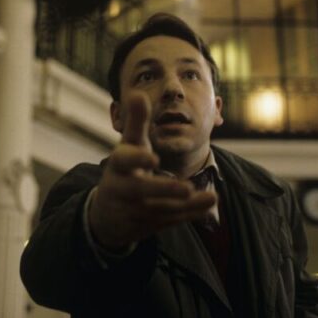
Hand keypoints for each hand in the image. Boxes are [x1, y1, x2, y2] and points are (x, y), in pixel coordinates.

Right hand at [88, 92, 216, 250]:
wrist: (107, 214)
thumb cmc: (124, 170)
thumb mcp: (128, 146)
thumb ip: (136, 122)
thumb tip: (137, 92)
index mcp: (118, 165)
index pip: (124, 160)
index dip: (138, 159)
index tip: (153, 157)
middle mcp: (122, 188)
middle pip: (141, 190)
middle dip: (164, 189)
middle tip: (186, 188)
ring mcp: (132, 210)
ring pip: (160, 208)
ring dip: (185, 204)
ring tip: (210, 196)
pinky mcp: (145, 225)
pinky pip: (168, 220)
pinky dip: (189, 214)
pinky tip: (208, 203)